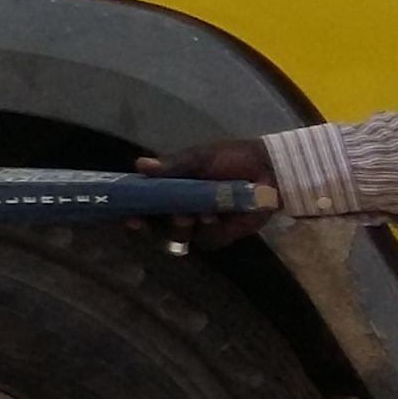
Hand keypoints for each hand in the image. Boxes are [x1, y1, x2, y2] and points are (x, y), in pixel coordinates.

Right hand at [136, 139, 276, 251]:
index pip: (141, 204)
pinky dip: (210, 229)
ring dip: (182, 227)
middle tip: (157, 220)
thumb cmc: (231, 159)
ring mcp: (198, 224)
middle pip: (154, 227)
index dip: (131, 213)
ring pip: (178, 236)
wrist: (268, 169)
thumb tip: (139, 164)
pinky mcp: (219, 235)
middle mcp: (177, 209)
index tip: (129, 218)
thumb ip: (172, 165)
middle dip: (153, 227)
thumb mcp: (200, 158)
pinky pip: (206, 240)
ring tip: (198, 214)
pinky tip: (218, 217)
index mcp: (168, 189)